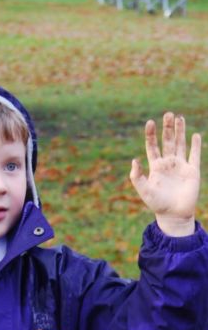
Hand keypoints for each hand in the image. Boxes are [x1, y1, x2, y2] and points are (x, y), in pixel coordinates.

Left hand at [130, 112, 200, 235]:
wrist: (174, 215)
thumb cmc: (157, 204)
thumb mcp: (144, 190)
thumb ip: (137, 176)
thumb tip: (134, 160)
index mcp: (155, 166)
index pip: (152, 146)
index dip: (150, 134)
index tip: (149, 122)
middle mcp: (168, 163)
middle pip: (167, 141)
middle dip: (167, 128)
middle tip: (168, 114)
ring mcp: (181, 166)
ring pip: (180, 144)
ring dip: (180, 131)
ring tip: (179, 117)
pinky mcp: (193, 171)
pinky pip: (194, 155)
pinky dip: (195, 145)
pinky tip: (195, 135)